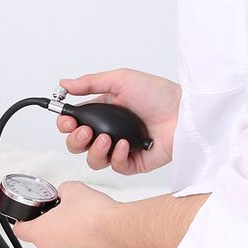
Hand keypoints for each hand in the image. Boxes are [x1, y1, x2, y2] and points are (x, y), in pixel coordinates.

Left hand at [13, 182, 127, 247]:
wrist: (120, 230)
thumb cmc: (94, 215)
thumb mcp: (72, 189)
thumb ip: (63, 191)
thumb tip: (65, 192)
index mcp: (41, 234)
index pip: (20, 231)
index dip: (23, 222)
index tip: (28, 219)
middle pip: (45, 240)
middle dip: (53, 228)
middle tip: (65, 215)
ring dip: (72, 238)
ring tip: (85, 223)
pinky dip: (88, 247)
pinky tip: (97, 234)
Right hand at [56, 69, 180, 174]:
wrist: (184, 112)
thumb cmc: (158, 94)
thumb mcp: (120, 80)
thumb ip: (89, 83)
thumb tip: (64, 84)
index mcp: (102, 112)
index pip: (74, 123)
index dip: (66, 125)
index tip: (66, 121)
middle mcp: (109, 131)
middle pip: (78, 145)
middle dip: (76, 140)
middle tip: (86, 131)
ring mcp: (120, 149)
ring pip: (92, 160)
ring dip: (94, 150)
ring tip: (106, 138)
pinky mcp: (133, 163)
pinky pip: (115, 167)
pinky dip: (117, 156)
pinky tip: (125, 144)